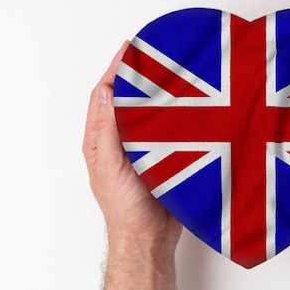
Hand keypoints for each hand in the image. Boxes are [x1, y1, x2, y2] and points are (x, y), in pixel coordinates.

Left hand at [82, 41, 182, 289]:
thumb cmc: (125, 208)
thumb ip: (108, 131)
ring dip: (160, 94)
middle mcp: (121, 141)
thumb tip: (106, 92)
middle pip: (128, 100)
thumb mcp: (110, 166)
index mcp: (100, 140)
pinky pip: (170, 130)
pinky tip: (189, 105)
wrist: (149, 240)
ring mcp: (143, 148)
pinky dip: (176, 115)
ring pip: (150, 113)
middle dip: (140, 76)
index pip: (105, 95)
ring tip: (175, 73)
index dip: (116, 70)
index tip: (131, 49)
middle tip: (157, 55)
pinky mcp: (165, 157)